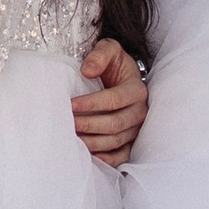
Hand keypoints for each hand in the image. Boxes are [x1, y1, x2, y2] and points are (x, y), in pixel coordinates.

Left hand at [70, 35, 148, 165]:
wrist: (122, 76)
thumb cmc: (113, 64)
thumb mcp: (109, 49)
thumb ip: (100, 55)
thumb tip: (86, 71)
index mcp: (136, 90)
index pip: (114, 100)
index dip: (91, 103)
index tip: (71, 104)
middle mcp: (140, 111)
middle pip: (115, 123)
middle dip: (89, 125)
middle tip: (68, 123)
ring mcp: (136, 128)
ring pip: (116, 140)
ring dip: (94, 142)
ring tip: (74, 138)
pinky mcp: (131, 141)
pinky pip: (122, 155)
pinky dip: (107, 159)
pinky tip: (90, 156)